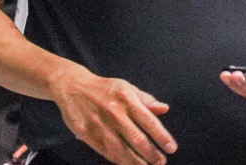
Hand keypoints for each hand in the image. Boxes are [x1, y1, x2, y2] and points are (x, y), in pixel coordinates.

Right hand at [49, 61, 176, 164]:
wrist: (73, 87)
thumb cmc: (105, 88)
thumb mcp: (127, 87)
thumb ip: (146, 100)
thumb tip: (164, 109)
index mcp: (128, 100)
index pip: (149, 121)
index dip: (161, 136)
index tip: (172, 147)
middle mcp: (115, 113)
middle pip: (136, 138)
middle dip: (150, 153)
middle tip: (161, 162)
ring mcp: (99, 125)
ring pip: (120, 148)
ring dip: (135, 161)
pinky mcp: (86, 134)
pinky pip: (105, 151)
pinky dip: (118, 160)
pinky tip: (127, 164)